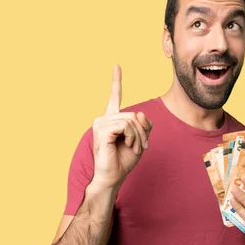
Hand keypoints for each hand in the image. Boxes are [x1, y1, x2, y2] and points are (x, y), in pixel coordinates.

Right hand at [91, 65, 152, 189]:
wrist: (113, 177)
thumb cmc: (124, 161)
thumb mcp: (140, 140)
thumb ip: (143, 125)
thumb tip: (138, 113)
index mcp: (112, 120)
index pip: (114, 97)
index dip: (116, 81)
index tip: (116, 66)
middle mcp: (104, 119)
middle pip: (133, 114)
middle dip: (142, 131)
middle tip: (143, 146)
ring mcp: (100, 123)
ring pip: (130, 120)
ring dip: (138, 136)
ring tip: (135, 148)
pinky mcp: (101, 130)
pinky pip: (125, 125)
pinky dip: (132, 136)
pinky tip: (128, 145)